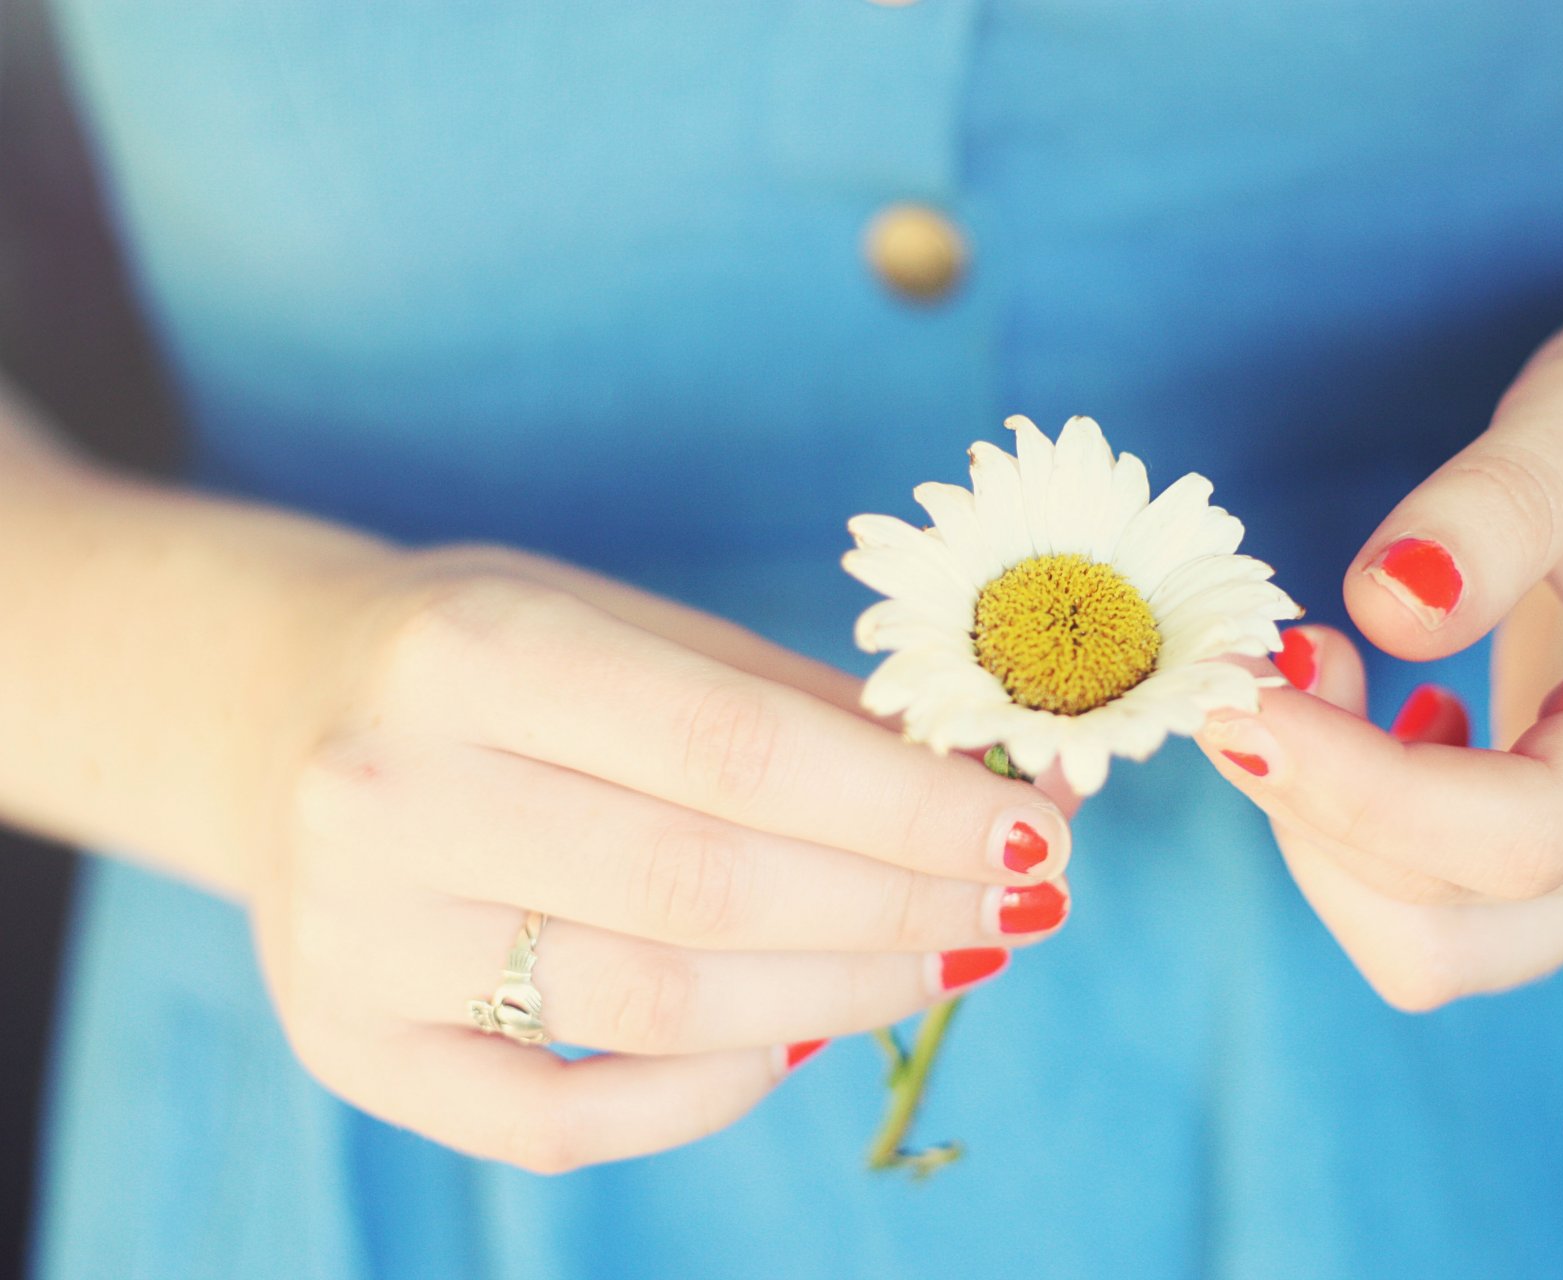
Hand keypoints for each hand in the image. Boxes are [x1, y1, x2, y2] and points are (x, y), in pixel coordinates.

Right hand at [250, 546, 1073, 1170]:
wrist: (276, 710)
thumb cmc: (489, 660)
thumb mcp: (627, 624)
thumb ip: (797, 708)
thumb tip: (991, 789)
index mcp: (476, 651)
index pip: (740, 751)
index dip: (909, 806)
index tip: (1038, 831)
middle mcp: (392, 794)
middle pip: (711, 888)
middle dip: (902, 906)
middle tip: (1022, 903)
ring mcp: (356, 939)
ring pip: (657, 1007)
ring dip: (840, 996)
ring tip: (943, 959)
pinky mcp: (347, 1045)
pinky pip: (563, 1120)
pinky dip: (709, 1094)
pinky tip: (796, 1040)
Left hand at [1198, 293, 1562, 1008]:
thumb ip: (1494, 507)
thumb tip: (1387, 609)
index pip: (1521, 835)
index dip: (1359, 788)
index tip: (1241, 698)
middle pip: (1449, 909)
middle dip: (1310, 798)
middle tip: (1249, 657)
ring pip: (1419, 940)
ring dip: (1315, 824)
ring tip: (1312, 670)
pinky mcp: (1551, 862)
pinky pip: (1414, 902)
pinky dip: (1340, 823)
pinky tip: (1363, 707)